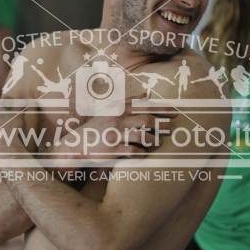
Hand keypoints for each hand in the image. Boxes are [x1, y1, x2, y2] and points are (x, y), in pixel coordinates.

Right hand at [55, 98, 175, 164]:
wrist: (75, 146)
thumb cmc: (96, 128)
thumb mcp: (109, 111)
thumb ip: (127, 103)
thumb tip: (146, 94)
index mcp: (117, 109)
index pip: (144, 105)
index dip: (161, 108)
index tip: (175, 111)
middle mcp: (116, 120)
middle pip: (147, 119)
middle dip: (162, 124)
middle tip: (171, 128)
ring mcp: (115, 135)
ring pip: (143, 136)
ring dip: (154, 140)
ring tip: (158, 142)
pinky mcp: (112, 151)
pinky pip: (134, 152)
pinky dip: (142, 154)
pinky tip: (144, 154)